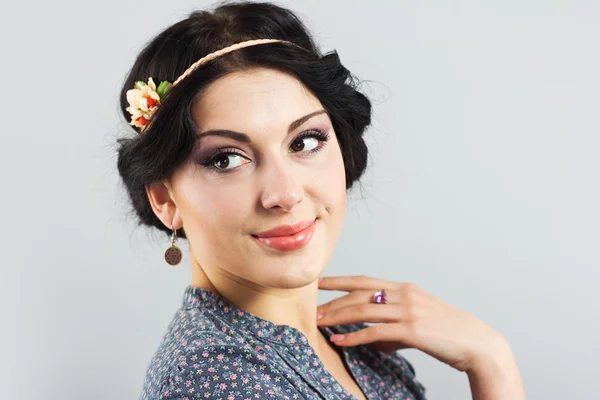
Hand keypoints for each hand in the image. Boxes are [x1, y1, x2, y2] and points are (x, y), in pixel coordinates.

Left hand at [317, 275, 512, 372]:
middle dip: (333, 301)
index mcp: (404, 288)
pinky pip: (375, 332)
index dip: (339, 279)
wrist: (476, 343)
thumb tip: (373, 340)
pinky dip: (354, 336)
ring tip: (318, 323)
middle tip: (311, 308)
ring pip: (363, 309)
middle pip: (359, 294)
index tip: (319, 281)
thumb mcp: (418, 321)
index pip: (364, 280)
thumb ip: (393, 327)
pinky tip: (339, 341)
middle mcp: (404, 294)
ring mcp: (408, 310)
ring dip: (337, 316)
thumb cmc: (447, 333)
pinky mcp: (412, 329)